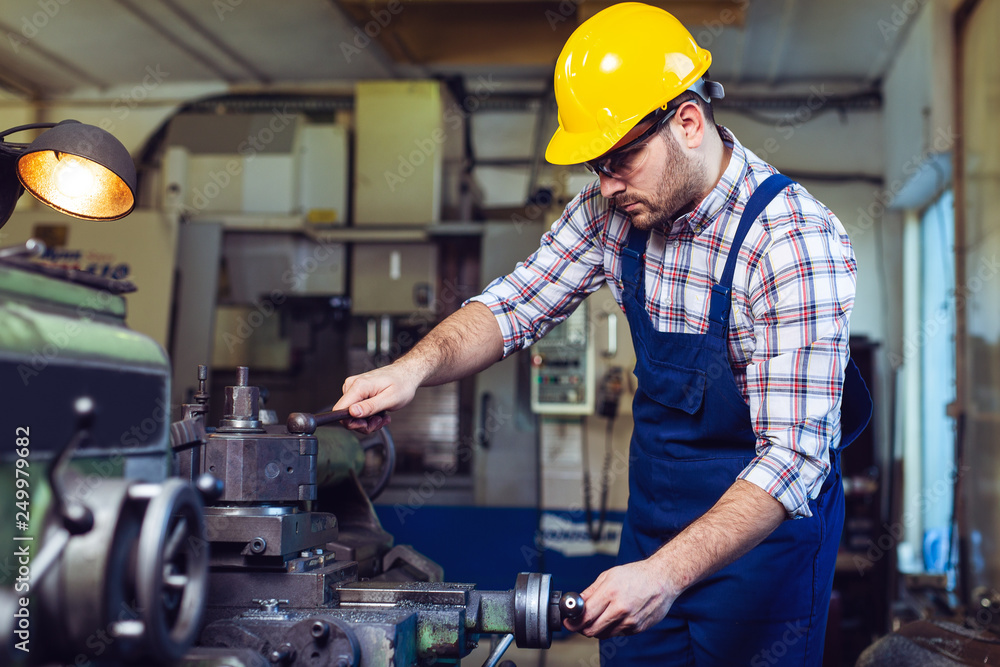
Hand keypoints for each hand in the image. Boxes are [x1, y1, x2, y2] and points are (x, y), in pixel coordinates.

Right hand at [332, 364, 419, 434]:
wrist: (406, 374)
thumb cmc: (402, 383)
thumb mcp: (390, 399)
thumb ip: (370, 406)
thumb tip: (352, 412)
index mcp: (359, 386)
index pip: (340, 409)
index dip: (351, 422)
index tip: (366, 424)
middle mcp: (353, 385)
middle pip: (346, 415)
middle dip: (363, 424)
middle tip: (379, 422)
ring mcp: (354, 387)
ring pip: (352, 414)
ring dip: (368, 421)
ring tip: (382, 417)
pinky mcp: (357, 391)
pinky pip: (357, 409)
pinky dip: (368, 415)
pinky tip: (379, 413)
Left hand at [562, 560, 677, 638]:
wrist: (663, 579)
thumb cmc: (636, 574)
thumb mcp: (609, 575)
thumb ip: (591, 591)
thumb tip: (577, 603)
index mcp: (610, 593)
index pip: (585, 616)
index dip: (573, 622)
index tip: (569, 622)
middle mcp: (620, 609)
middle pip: (592, 630)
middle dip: (582, 628)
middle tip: (579, 623)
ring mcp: (630, 621)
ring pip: (604, 634)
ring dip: (597, 628)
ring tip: (599, 616)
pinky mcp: (638, 628)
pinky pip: (617, 633)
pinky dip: (612, 628)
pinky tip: (616, 616)